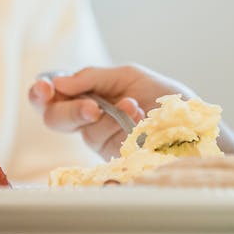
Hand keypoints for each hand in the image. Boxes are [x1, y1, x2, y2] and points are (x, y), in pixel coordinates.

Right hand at [27, 64, 195, 160]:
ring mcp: (101, 139)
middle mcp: (88, 119)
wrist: (193, 122)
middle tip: (91, 108)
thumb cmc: (160, 96)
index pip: (52, 96)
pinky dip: (122, 125)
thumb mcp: (128, 76)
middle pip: (56, 118)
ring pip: (83, 131)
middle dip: (68, 111)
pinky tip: (137, 114)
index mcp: (87, 95)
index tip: (45, 88)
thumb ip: (93, 77)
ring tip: (130, 104)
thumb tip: (58, 81)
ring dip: (106, 116)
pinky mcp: (114, 157)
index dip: (41, 93)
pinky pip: (107, 143)